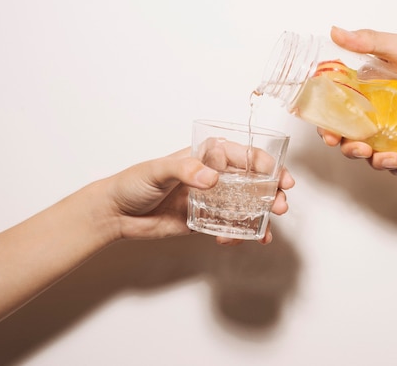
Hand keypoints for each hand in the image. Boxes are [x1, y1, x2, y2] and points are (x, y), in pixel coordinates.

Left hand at [101, 147, 294, 244]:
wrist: (115, 214)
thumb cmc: (133, 183)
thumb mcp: (157, 170)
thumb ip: (186, 170)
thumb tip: (211, 178)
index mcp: (205, 156)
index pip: (242, 155)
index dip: (265, 164)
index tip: (278, 176)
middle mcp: (213, 176)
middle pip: (252, 181)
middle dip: (272, 193)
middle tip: (280, 205)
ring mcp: (211, 200)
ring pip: (246, 205)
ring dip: (262, 216)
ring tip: (268, 229)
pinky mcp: (205, 221)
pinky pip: (230, 226)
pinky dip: (240, 234)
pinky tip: (239, 240)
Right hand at [319, 26, 396, 173]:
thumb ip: (370, 42)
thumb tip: (335, 32)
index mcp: (372, 85)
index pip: (341, 107)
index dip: (330, 122)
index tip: (329, 133)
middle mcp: (382, 108)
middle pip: (352, 134)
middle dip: (349, 147)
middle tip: (358, 149)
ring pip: (374, 152)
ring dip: (374, 161)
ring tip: (389, 160)